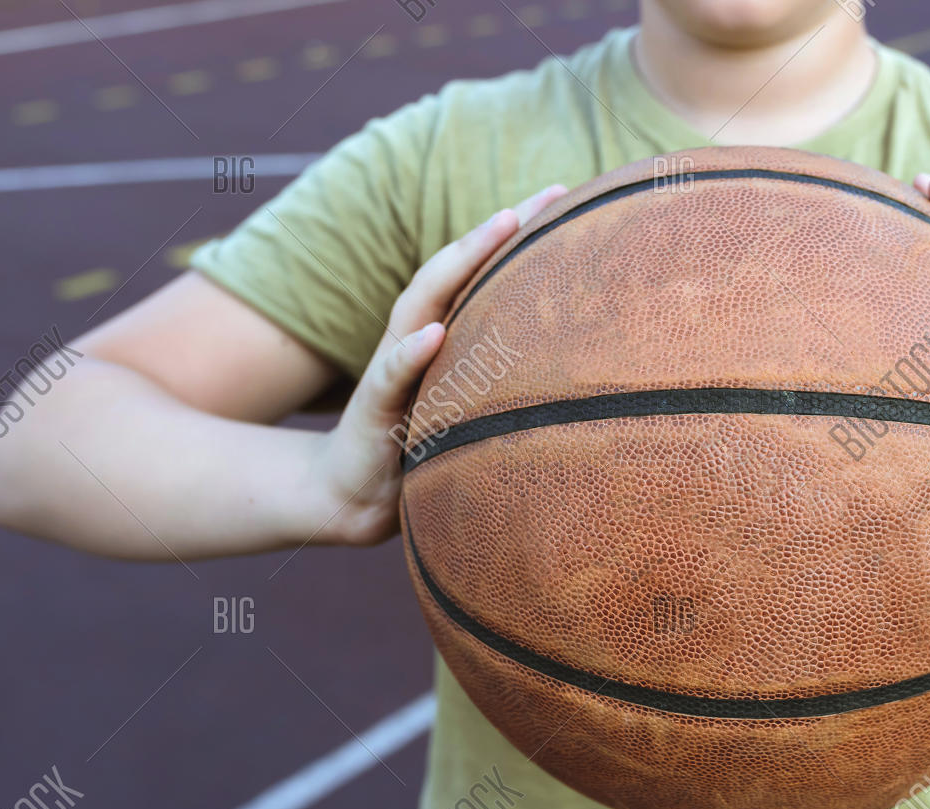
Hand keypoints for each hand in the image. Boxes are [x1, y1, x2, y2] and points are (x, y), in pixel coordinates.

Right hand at [312, 184, 567, 544]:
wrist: (356, 492)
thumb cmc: (420, 442)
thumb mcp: (471, 404)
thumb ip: (504, 375)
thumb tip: (573, 365)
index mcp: (442, 332)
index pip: (481, 272)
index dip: (520, 234)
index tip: (568, 197)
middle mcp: (416, 335)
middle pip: (456, 268)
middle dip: (500, 227)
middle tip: (549, 194)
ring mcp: (393, 366)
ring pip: (424, 302)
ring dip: (461, 262)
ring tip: (500, 226)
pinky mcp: (374, 407)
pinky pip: (392, 374)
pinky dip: (412, 352)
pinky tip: (436, 332)